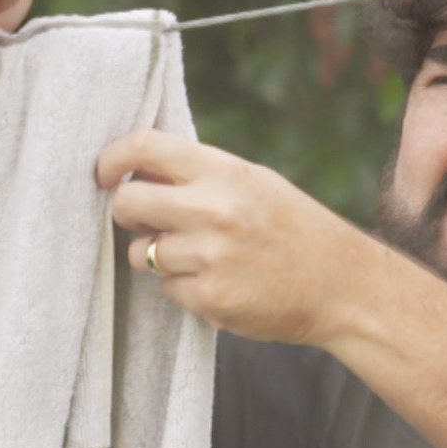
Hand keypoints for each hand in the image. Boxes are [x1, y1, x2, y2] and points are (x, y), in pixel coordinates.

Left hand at [97, 129, 377, 346]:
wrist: (342, 284)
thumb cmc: (294, 228)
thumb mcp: (253, 183)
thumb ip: (199, 176)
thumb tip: (134, 172)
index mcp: (224, 172)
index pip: (144, 147)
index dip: (112, 158)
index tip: (104, 173)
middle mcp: (213, 210)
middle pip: (127, 204)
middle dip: (127, 214)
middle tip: (145, 221)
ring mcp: (209, 257)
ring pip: (141, 253)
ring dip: (160, 256)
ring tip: (203, 256)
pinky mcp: (209, 299)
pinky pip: (167, 289)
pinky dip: (185, 287)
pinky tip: (220, 281)